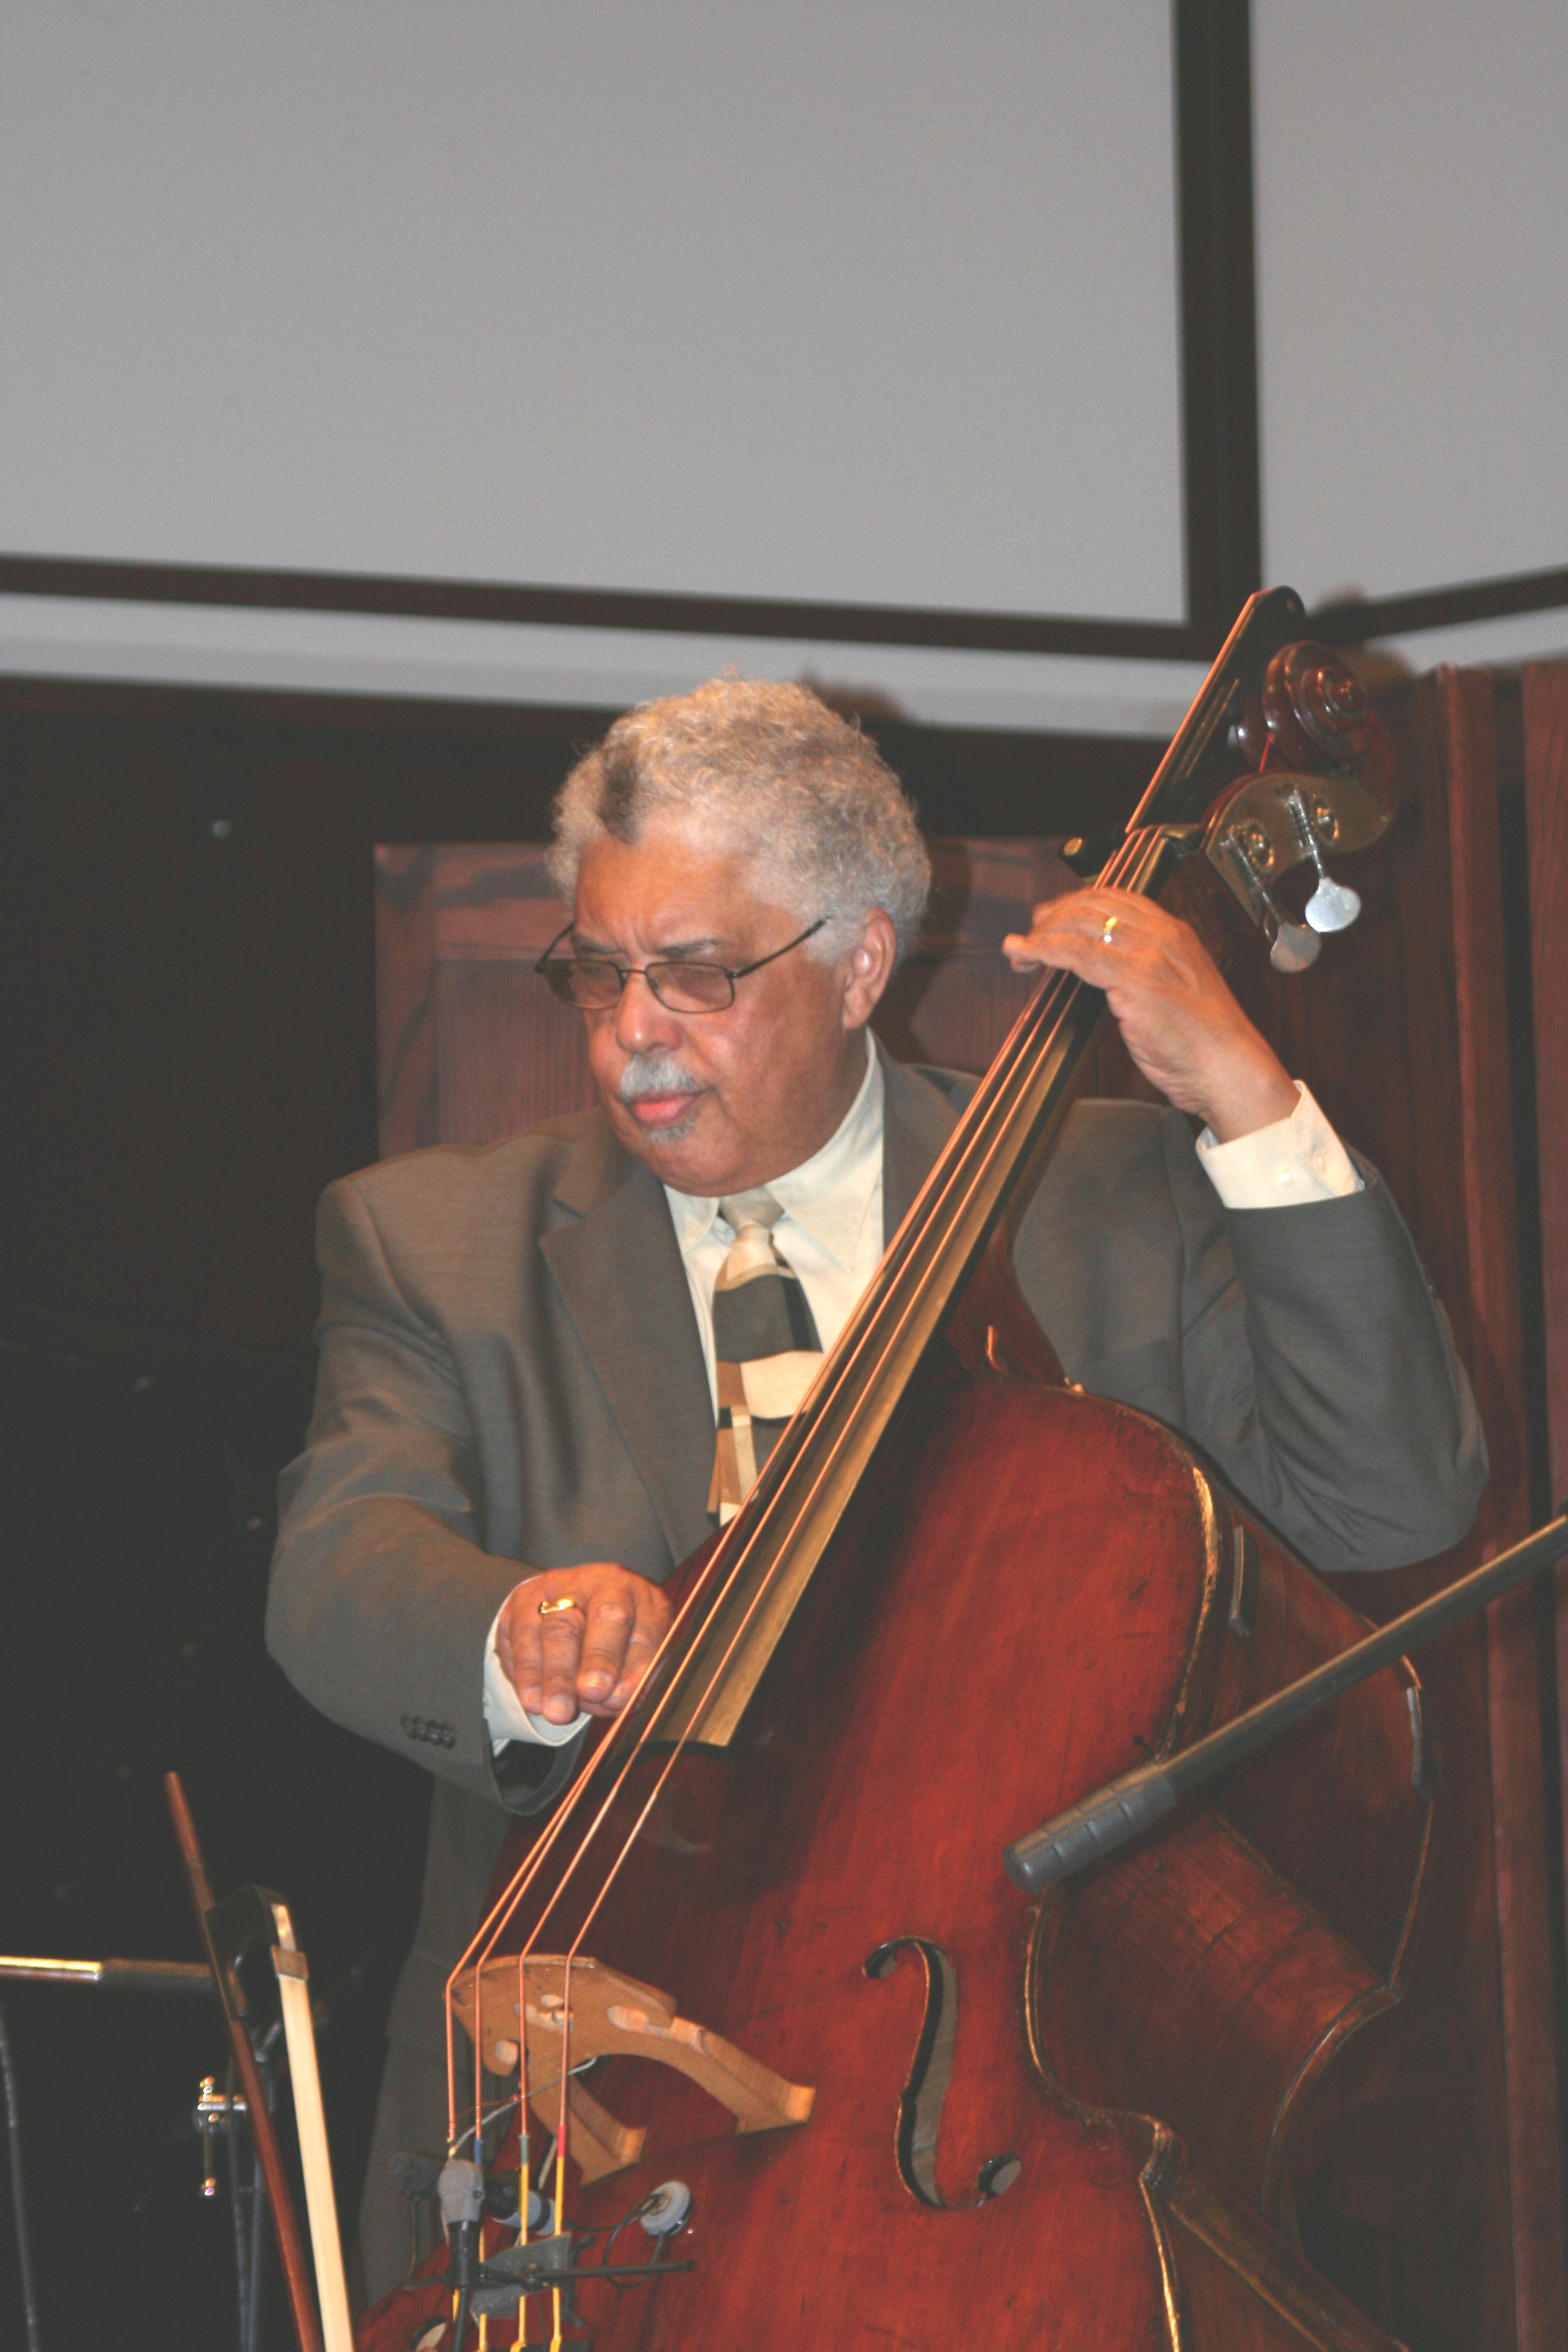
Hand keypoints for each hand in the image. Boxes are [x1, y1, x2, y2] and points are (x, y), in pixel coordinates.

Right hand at [497, 1562, 672, 1725]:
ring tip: (557, 1712)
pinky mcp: (525, 1601)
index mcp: (642, 1597)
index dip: (637, 1665)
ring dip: (558, 1676)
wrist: (565, 1604)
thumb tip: (618, 1700)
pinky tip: (533, 1701)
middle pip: (606, 1616)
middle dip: (599, 1658)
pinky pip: (525, 1637)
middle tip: (592, 1691)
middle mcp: (603, 1584)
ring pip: (559, 1629)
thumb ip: (633, 1678)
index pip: (646, 1629)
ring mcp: (561, 1588)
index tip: (623, 1697)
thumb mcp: (633, 1653)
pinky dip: (528, 1674)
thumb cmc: (612, 1640)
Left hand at [1002, 888, 1297, 1141]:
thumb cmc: (1205, 1042)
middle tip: (1030, 935)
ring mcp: (1148, 955)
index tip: (1051, 917)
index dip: (1076, 903)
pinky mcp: (1135, 980)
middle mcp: (1161, 934)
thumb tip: (1105, 973)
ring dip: (1041, 934)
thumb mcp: (1176, 992)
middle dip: (1053, 917)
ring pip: (1080, 924)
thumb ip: (1144, 973)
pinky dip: (1043, 949)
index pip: (1116, 898)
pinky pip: (1077, 953)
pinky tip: (1024, 953)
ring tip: (1019, 949)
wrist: (1231, 1067)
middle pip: (1092, 904)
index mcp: (1174, 933)